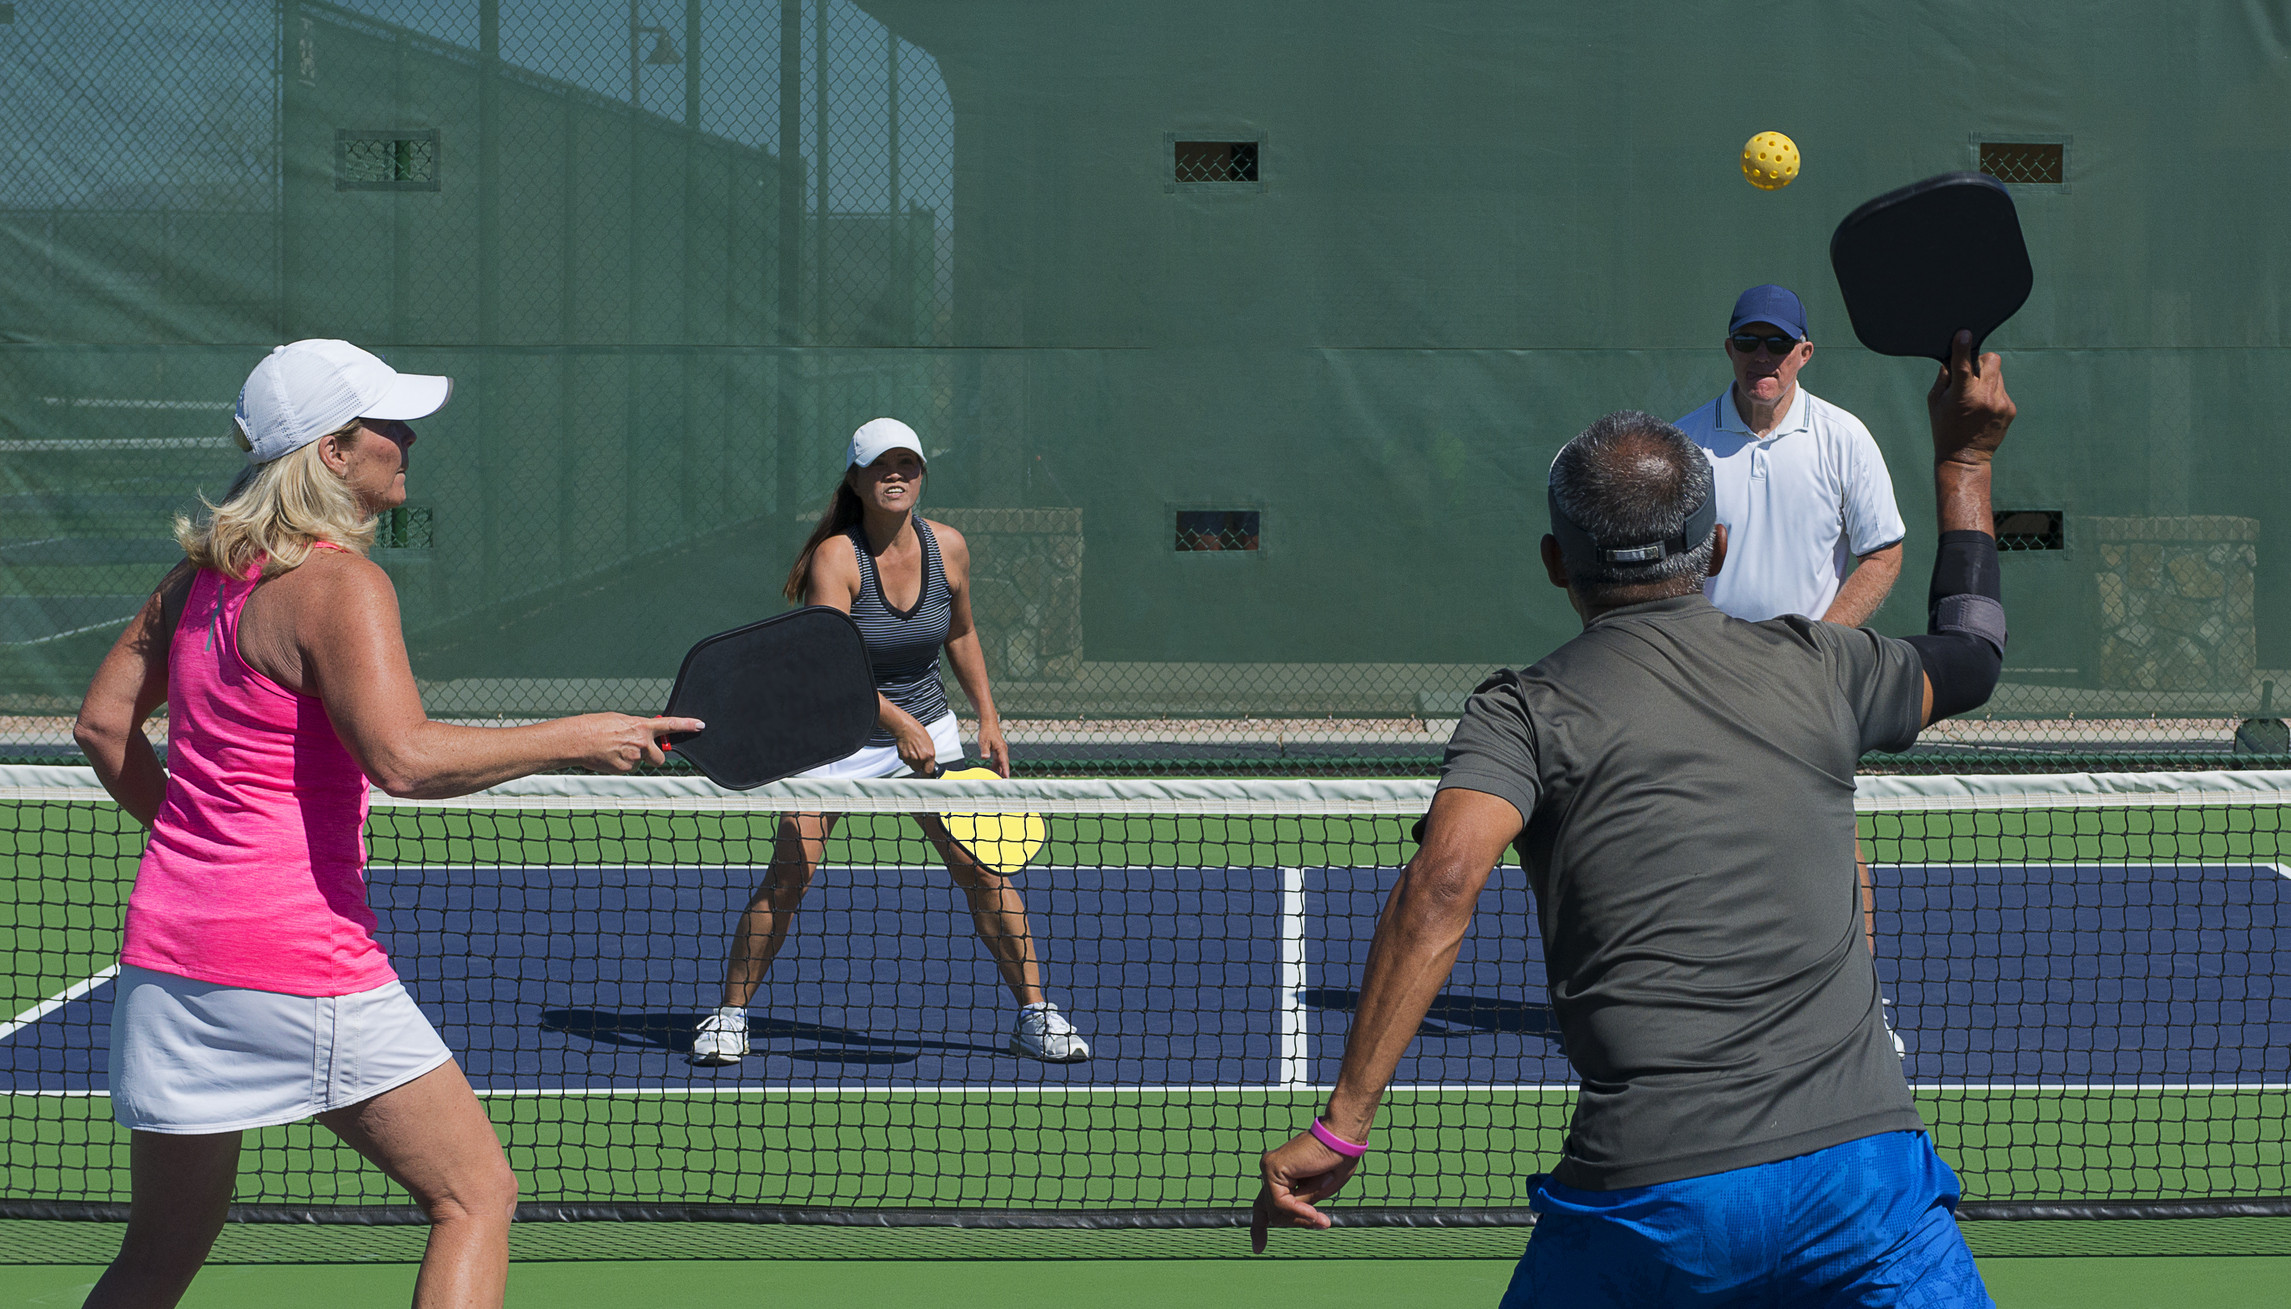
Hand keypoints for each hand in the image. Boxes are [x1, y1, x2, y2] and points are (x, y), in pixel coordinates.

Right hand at [568, 713, 702, 773]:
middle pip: (660, 758)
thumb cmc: (595, 726)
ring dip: (630, 759)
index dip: (687, 725)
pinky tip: (608, 757)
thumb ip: (635, 728)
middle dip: (654, 758)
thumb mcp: (619, 720)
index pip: (670, 725)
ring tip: (612, 750)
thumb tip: (642, 734)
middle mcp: (642, 743)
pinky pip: (627, 769)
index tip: (700, 725)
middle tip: (640, 752)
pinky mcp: (624, 769)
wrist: (577, 739)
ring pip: (640, 764)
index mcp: (642, 726)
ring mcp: (634, 758)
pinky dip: (619, 765)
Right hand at [891, 711, 938, 776]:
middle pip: (918, 769)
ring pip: (911, 765)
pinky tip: (907, 749)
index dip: (926, 772)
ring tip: (912, 750)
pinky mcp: (903, 757)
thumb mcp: (929, 744)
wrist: (906, 728)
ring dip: (911, 761)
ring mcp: (911, 758)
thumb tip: (928, 762)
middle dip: (917, 765)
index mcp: (929, 755)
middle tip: (917, 756)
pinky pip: (905, 761)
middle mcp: (920, 758)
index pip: (928, 771)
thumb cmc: (918, 733)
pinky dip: (906, 757)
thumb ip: (929, 755)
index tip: (925, 773)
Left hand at [976, 721, 1009, 776]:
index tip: (1007, 777)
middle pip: (1004, 764)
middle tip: (1003, 783)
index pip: (1004, 761)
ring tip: (997, 779)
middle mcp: (1003, 750)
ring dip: (1000, 770)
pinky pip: (998, 760)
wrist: (988, 724)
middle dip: (1004, 773)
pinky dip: (996, 766)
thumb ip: (985, 750)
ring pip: (1001, 763)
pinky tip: (992, 771)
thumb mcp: (983, 741)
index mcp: (1001, 749)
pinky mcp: (998, 750)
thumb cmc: (986, 732)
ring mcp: (1001, 750)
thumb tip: (984, 758)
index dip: (1005, 770)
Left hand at [1249, 1131, 1361, 1253]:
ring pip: (1277, 1211)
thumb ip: (1301, 1205)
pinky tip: (1313, 1212)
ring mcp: (1269, 1168)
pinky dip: (1298, 1211)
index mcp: (1282, 1177)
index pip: (1264, 1206)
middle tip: (1320, 1222)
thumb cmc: (1337, 1161)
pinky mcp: (1272, 1167)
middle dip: (1295, 1222)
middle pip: (1272, 1213)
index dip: (1259, 1229)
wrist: (1343, 1139)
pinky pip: (1281, 1203)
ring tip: (1322, 1217)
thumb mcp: (1317, 1192)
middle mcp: (1271, 1172)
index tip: (1257, 1249)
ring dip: (1301, 1217)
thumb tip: (1292, 1219)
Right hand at [1927, 329, 2014, 466]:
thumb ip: (1944, 377)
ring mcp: (2001, 403)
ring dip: (1987, 379)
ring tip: (1975, 398)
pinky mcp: (2010, 409)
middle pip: (1992, 360)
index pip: (1964, 364)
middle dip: (1981, 360)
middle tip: (1972, 373)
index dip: (1962, 346)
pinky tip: (1983, 409)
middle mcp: (1985, 397)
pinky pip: (2002, 390)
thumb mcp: (1935, 402)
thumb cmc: (1944, 428)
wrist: (1965, 457)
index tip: (1964, 333)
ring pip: (1998, 374)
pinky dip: (1993, 393)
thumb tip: (1953, 357)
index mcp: (1963, 395)